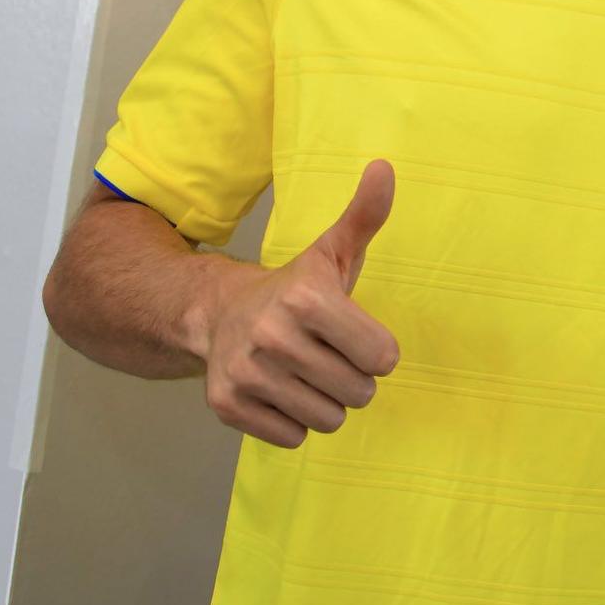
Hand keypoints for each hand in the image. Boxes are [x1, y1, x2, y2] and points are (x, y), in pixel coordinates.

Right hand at [196, 160, 401, 448]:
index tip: (357, 335)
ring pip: (328, 420)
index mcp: (307, 298)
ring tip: (309, 373)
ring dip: (328, 403)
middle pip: (359, 392)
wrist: (220, 314)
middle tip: (331, 356)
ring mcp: (245, 373)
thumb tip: (385, 168)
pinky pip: (293, 437)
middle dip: (355, 379)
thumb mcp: (334, 250)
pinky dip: (295, 422)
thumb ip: (366, 215)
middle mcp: (272, 336)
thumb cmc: (296, 288)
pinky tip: (283, 391)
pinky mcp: (227, 406)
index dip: (378, 351)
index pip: (383, 357)